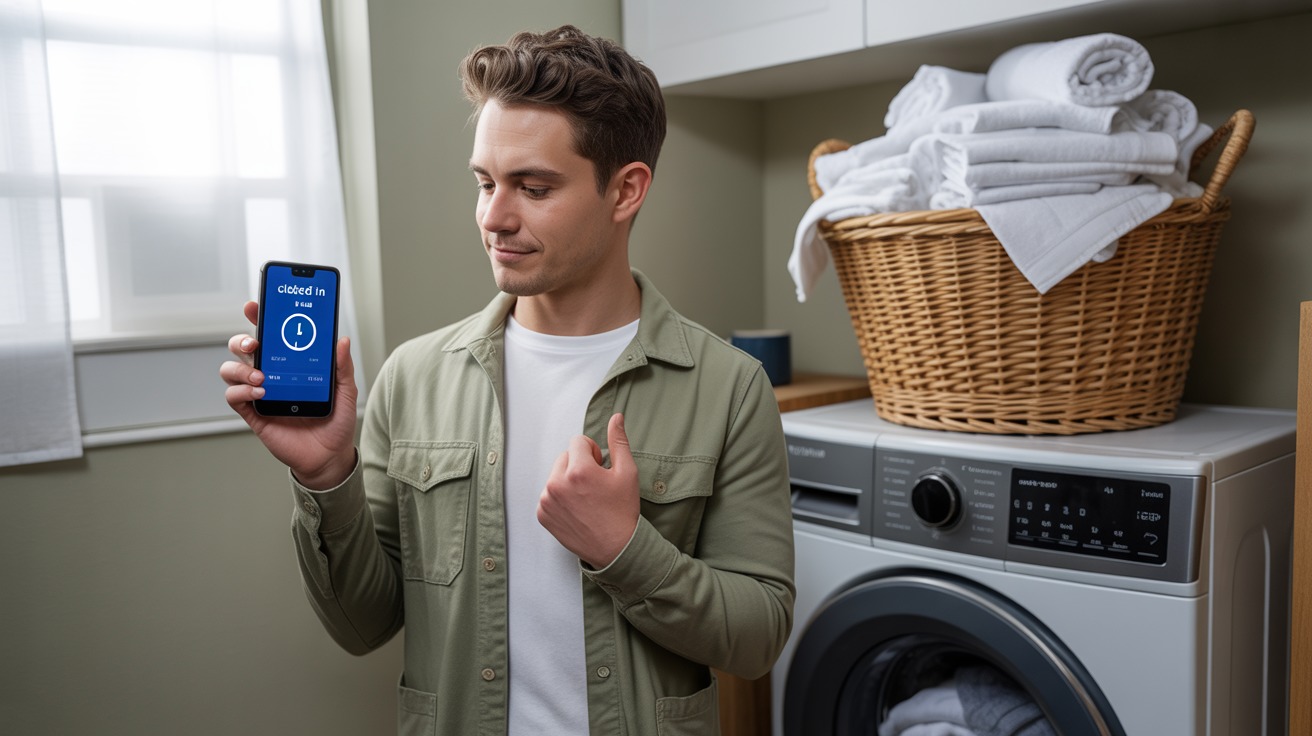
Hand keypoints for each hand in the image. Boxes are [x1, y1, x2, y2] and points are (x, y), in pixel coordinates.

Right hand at [218, 300, 357, 488]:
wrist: (330, 455)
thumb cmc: (336, 421)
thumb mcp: (346, 391)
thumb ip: (342, 367)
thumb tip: (342, 341)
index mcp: (290, 362)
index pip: (270, 334)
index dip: (259, 317)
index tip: (255, 305)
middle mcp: (271, 373)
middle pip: (242, 348)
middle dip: (242, 339)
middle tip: (255, 342)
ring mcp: (259, 392)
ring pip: (231, 369)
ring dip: (240, 367)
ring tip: (262, 376)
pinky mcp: (254, 414)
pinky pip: (234, 396)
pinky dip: (240, 390)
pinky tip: (259, 391)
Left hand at [538, 413, 640, 568]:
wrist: (615, 548)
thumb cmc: (623, 510)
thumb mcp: (627, 472)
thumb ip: (618, 441)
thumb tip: (616, 417)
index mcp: (578, 470)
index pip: (578, 441)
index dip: (592, 453)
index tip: (600, 469)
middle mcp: (557, 483)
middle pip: (565, 457)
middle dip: (578, 465)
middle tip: (594, 486)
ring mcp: (547, 500)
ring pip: (556, 475)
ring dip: (568, 481)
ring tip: (586, 499)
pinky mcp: (542, 514)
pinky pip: (548, 494)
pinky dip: (560, 498)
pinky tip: (576, 510)